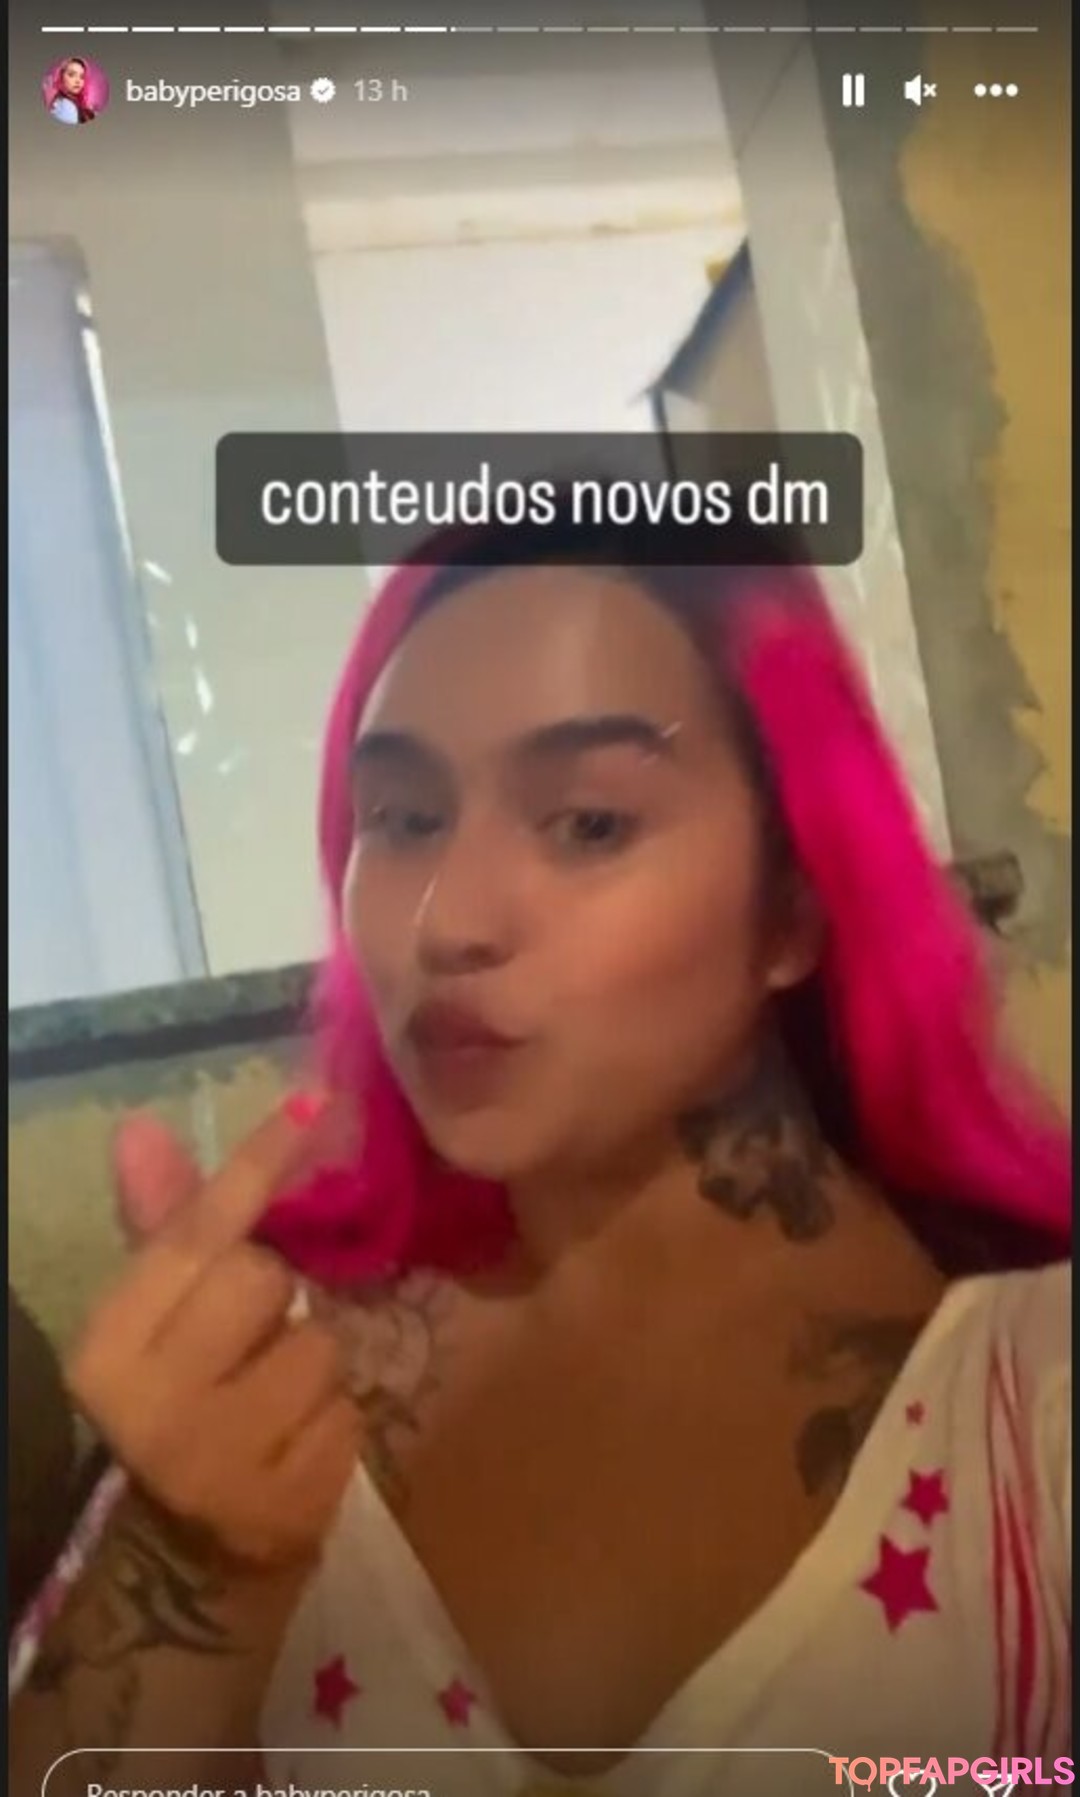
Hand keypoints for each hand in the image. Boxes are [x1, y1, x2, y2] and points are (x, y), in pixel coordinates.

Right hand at [67, 1099, 360, 1570]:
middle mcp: (163, 1402)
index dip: (255, 1167)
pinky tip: (289, 1452)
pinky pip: (349, 1418)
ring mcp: (231, 1460)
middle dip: (271, 1300)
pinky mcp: (294, 1505)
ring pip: (320, 1347)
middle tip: (245, 1342)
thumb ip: (161, 1228)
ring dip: (309, 1368)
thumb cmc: (162, 1416)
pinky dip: (331, 1428)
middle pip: (267, 1281)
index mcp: (113, 1349)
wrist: (172, 1574)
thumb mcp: (146, 1330)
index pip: (194, 1236)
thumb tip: (142, 1127)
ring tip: (267, 1407)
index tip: (313, 1105)